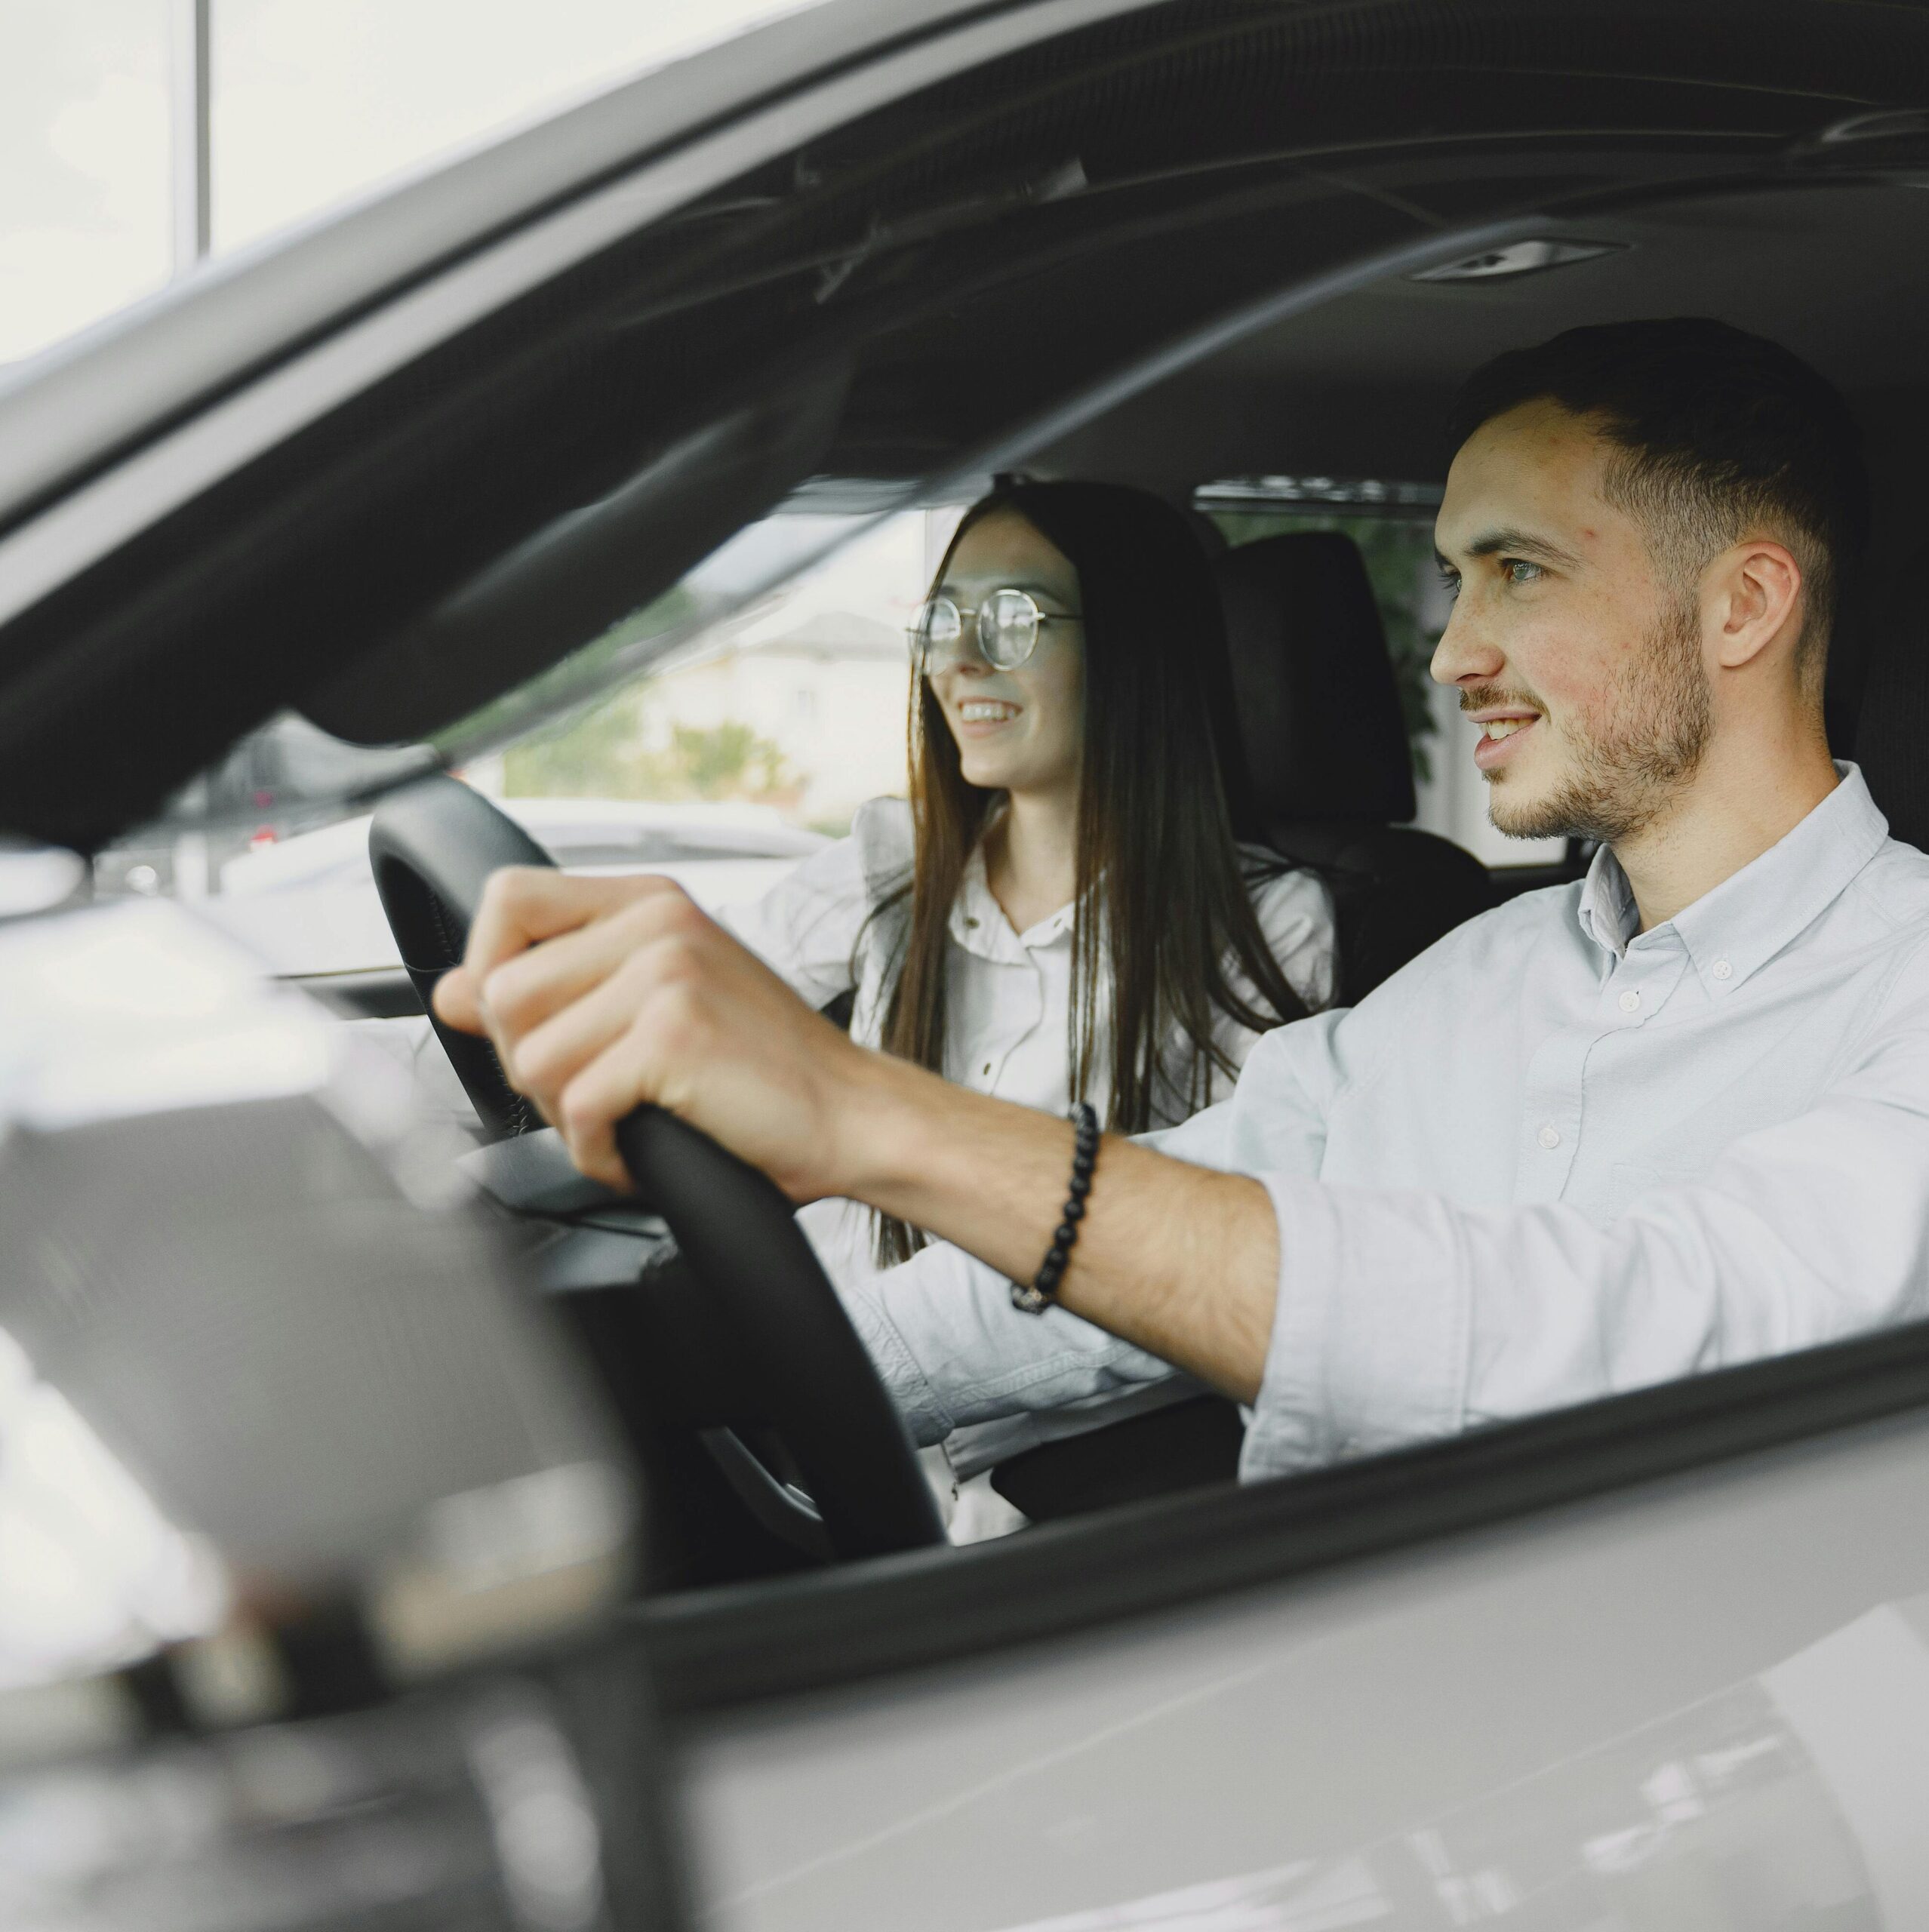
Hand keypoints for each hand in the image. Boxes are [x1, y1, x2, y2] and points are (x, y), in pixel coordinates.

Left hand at [432, 868, 871, 1197]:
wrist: (852, 1117)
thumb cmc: (764, 1071)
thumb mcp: (662, 1002)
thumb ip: (561, 987)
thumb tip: (452, 994)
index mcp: (650, 903)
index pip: (507, 899)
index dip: (487, 967)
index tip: (525, 1024)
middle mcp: (657, 923)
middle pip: (503, 991)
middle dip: (531, 1067)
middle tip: (597, 1094)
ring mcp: (666, 973)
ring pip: (532, 1056)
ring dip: (565, 1115)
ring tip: (626, 1121)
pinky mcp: (674, 1034)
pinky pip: (578, 1106)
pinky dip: (598, 1152)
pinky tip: (638, 1151)